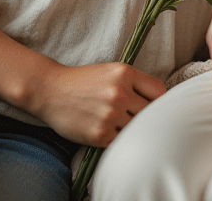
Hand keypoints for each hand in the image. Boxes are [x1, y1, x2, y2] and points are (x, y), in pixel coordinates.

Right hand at [31, 61, 165, 146]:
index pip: (159, 92)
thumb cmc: (84, 81)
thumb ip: (135, 83)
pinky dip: (118, 138)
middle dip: (144, 115)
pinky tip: (109, 131)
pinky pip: (121, 141)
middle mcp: (120, 93)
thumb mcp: (112, 71)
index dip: (158, 100)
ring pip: (136, 128)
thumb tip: (159, 101)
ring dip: (131, 128)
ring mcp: (110, 114)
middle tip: (134, 116)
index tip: (152, 105)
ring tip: (119, 123)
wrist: (51, 91)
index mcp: (125, 73)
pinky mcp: (100, 134)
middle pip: (150, 112)